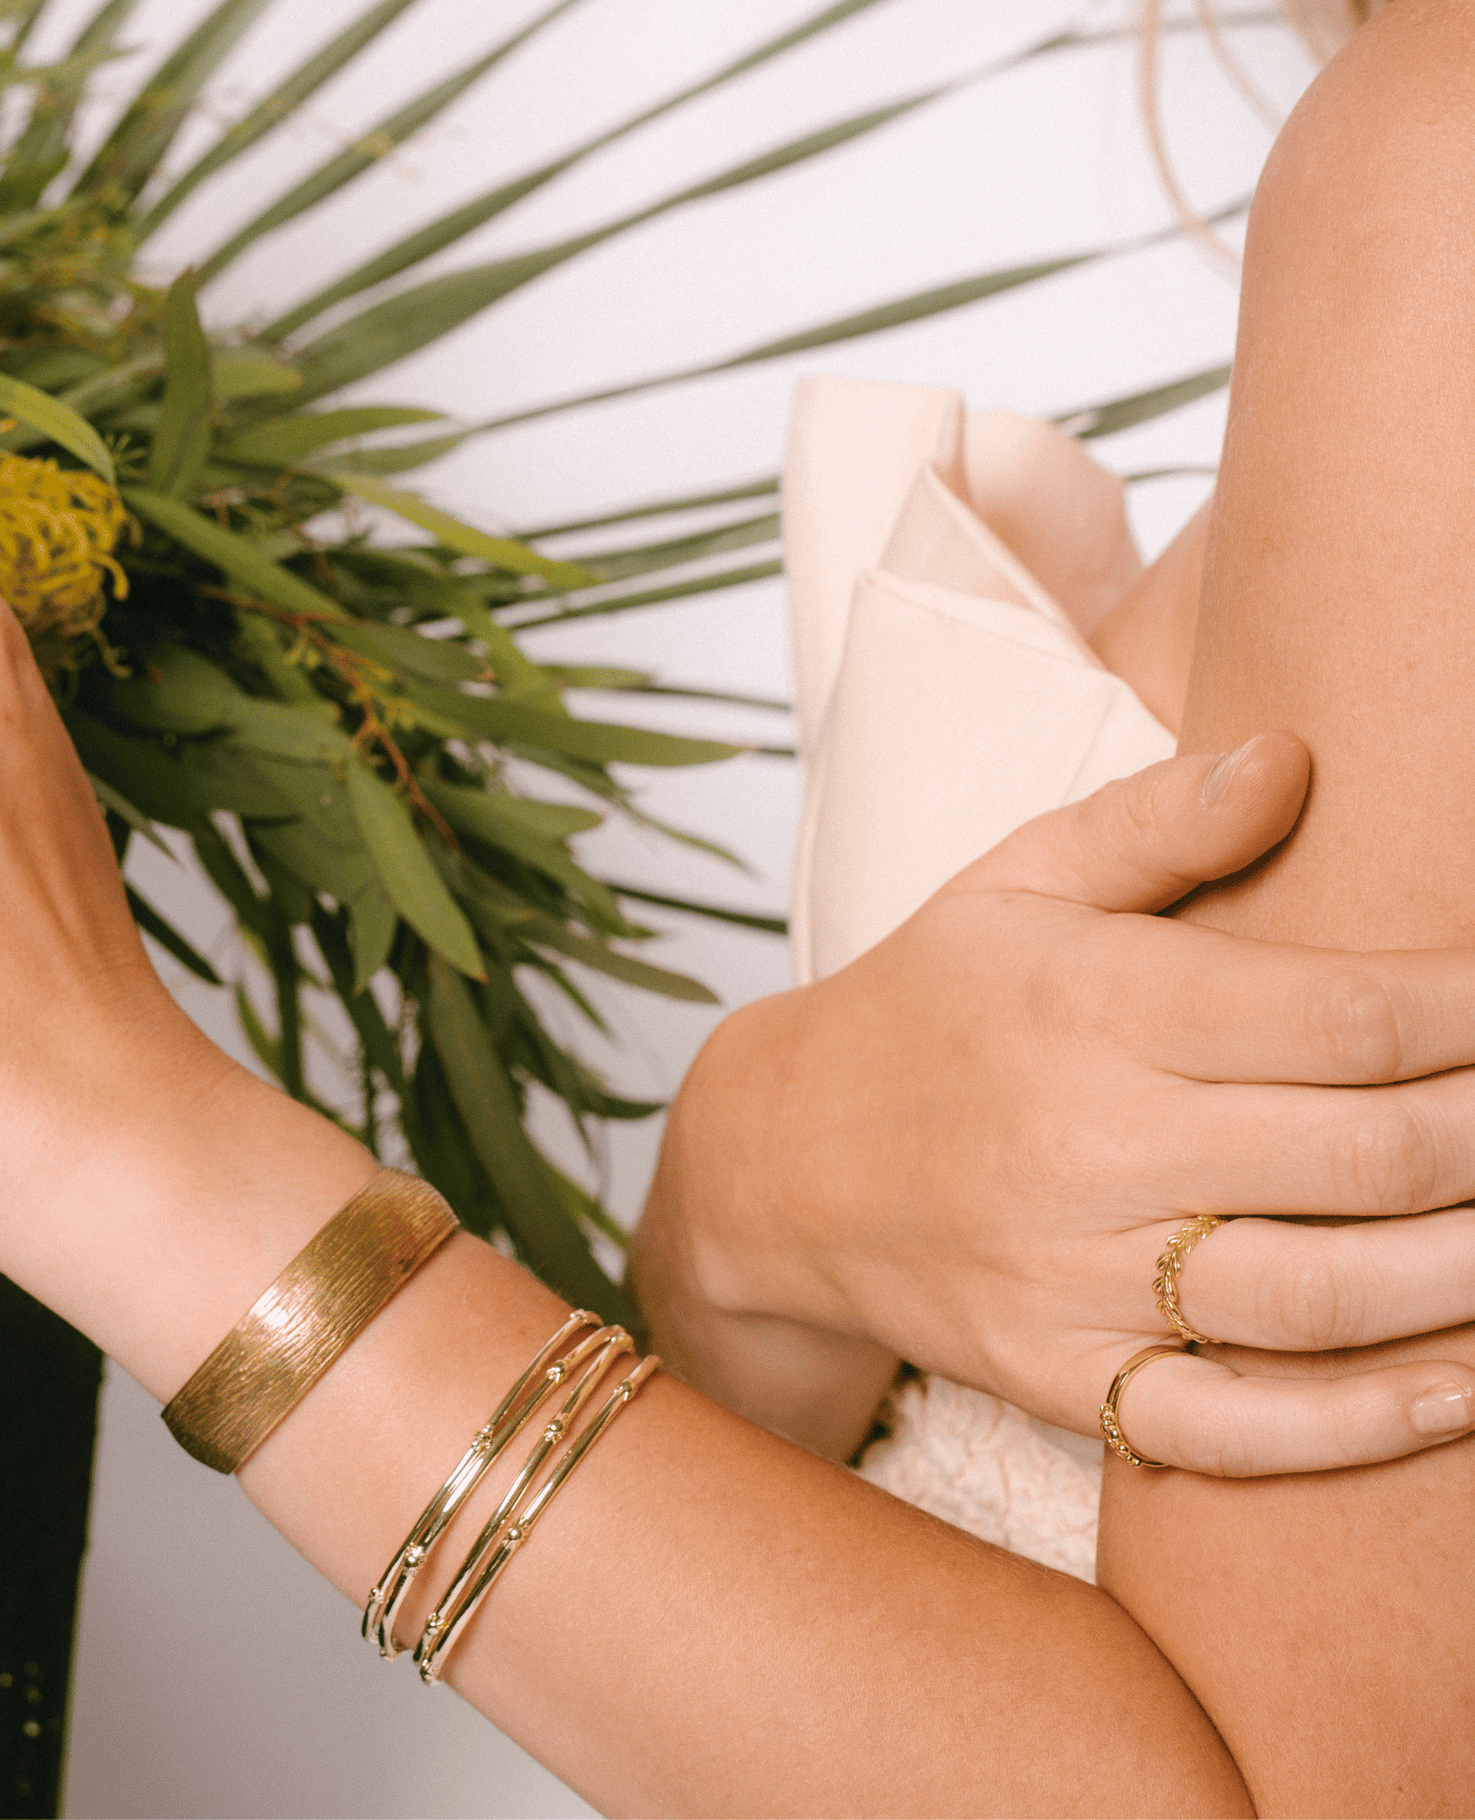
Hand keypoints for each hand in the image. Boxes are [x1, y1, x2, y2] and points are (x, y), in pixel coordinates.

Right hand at [633, 734, 1474, 1474]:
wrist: (775, 1161)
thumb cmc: (923, 1006)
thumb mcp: (1012, 880)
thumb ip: (1157, 820)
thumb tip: (1296, 756)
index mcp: (1087, 1003)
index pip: (1343, 1014)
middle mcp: (1084, 1142)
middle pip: (1369, 1153)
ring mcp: (1069, 1274)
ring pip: (1327, 1296)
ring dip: (1471, 1270)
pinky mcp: (1058, 1373)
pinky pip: (1234, 1426)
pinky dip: (1365, 1422)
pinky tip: (1462, 1382)